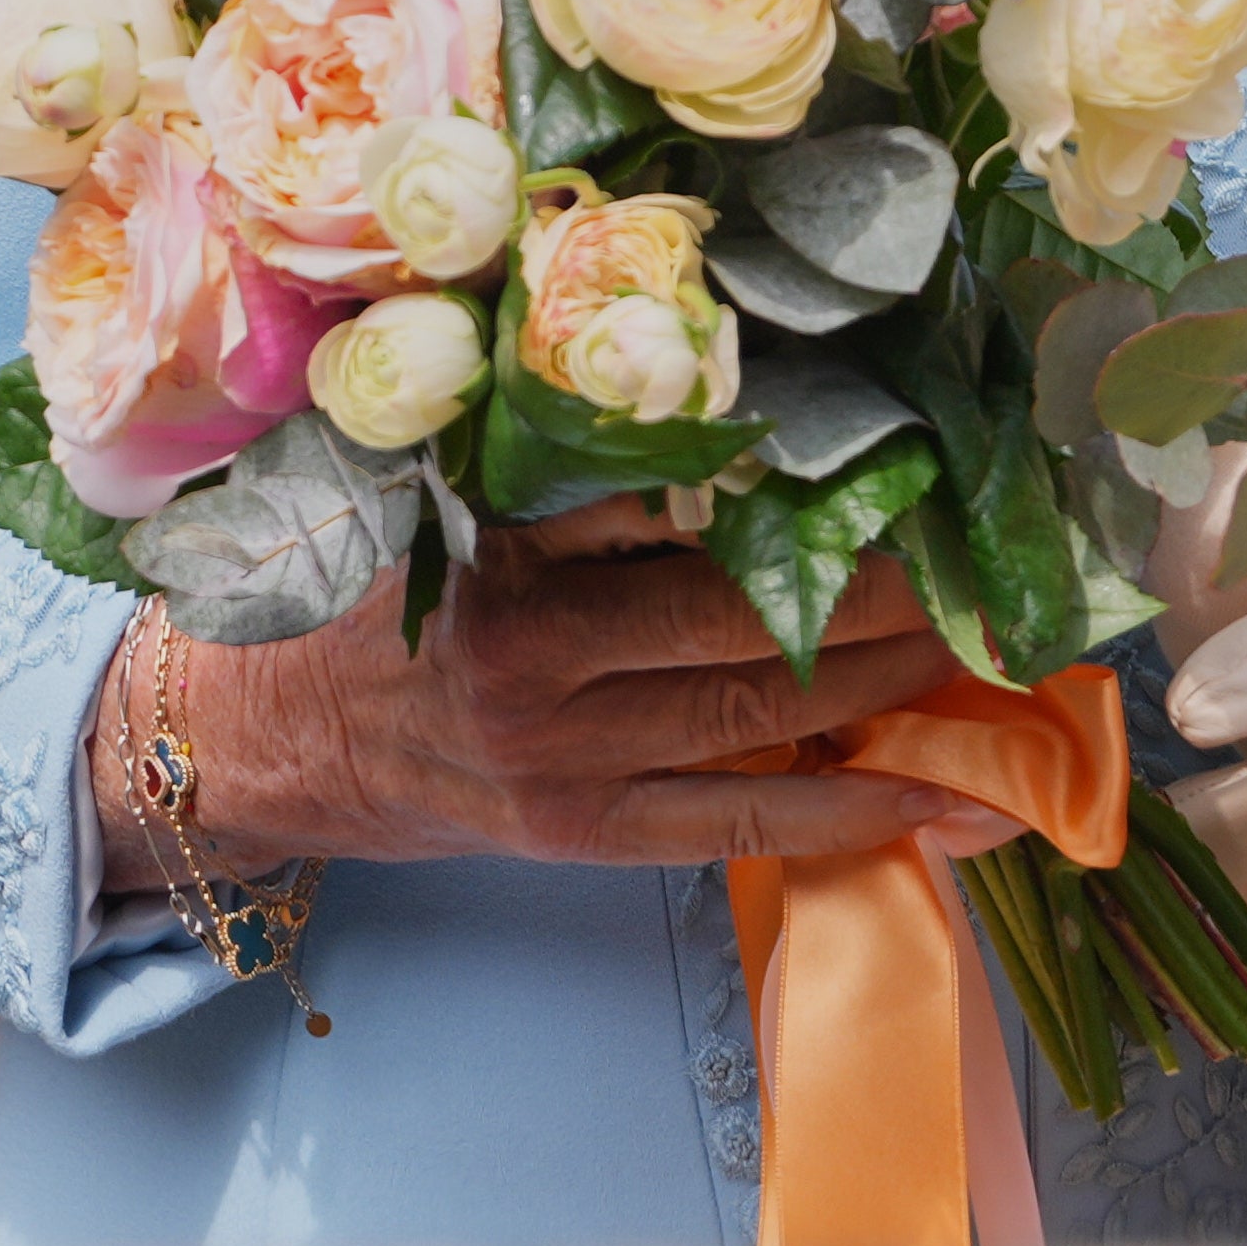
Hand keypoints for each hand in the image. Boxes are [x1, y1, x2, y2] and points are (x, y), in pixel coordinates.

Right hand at [112, 498, 975, 873]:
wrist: (247, 736)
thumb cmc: (363, 590)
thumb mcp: (440, 493)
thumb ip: (568, 461)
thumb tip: (745, 412)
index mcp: (500, 545)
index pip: (680, 494)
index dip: (807, 473)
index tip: (913, 440)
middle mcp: (530, 656)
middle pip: (747, 615)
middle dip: (889, 585)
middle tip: (998, 548)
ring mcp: (557, 757)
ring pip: (759, 718)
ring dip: (891, 685)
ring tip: (998, 649)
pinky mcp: (574, 832)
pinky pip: (735, 826)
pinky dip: (844, 813)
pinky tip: (940, 797)